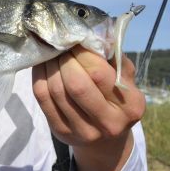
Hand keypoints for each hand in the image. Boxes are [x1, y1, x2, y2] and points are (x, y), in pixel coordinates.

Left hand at [32, 46, 145, 170]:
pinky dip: (39, 76)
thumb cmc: (115, 97)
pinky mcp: (61, 131)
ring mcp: (83, 131)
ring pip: (55, 90)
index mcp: (130, 105)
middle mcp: (109, 123)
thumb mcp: (124, 78)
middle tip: (61, 46)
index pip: (99, 73)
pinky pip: (42, 98)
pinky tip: (42, 65)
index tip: (75, 39)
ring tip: (52, 53)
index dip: (82, 52)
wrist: (106, 138)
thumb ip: (114, 57)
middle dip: (64, 59)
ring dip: (50, 65)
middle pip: (75, 84)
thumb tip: (93, 32)